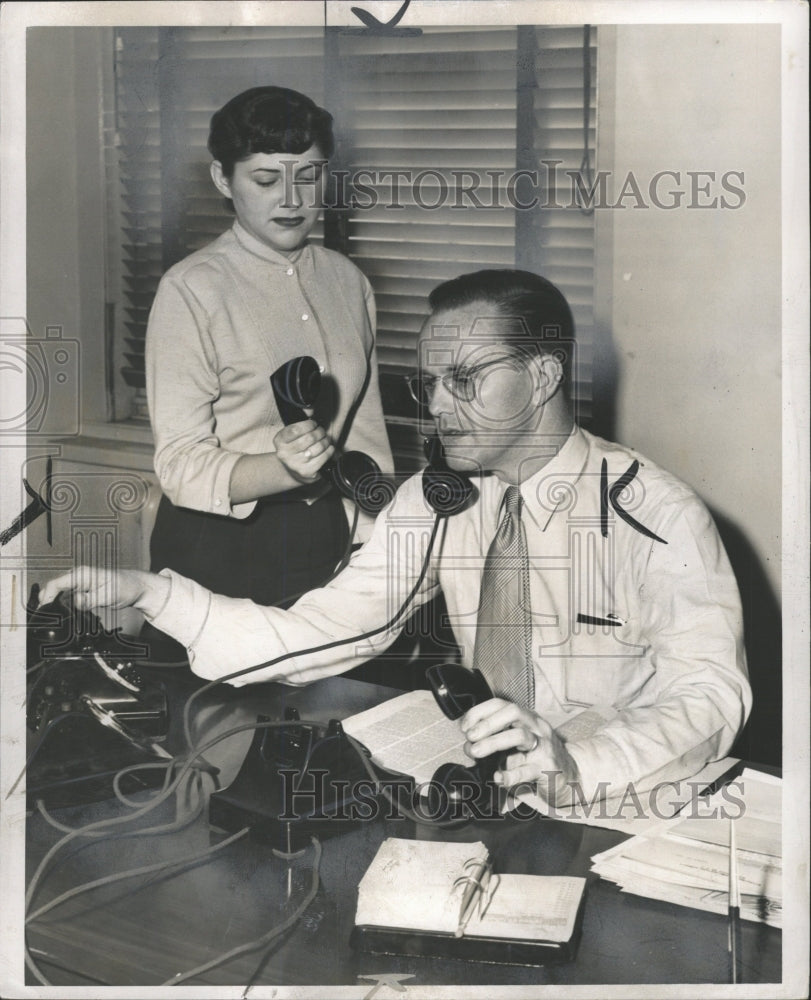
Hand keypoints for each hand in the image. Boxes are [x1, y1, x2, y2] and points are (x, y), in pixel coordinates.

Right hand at [37, 566, 169, 616]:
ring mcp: (80, 584)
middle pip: (54, 589)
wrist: (136, 588)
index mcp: (82, 574)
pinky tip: (65, 615)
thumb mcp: (107, 595)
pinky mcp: (83, 591)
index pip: (56, 584)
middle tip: (48, 619)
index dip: (46, 597)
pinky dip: (64, 606)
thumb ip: (89, 599)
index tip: (44, 611)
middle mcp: (78, 577)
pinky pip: (68, 598)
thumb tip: (74, 602)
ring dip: (55, 605)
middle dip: (48, 602)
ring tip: (56, 619)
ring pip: (60, 594)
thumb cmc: (125, 587)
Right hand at [274, 419, 334, 483]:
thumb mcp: (290, 436)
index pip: (296, 430)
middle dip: (320, 432)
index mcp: (279, 441)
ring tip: (325, 439)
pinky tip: (329, 448)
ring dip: (326, 440)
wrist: (291, 471)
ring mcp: (296, 464)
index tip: (314, 424)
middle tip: (321, 431)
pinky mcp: (307, 472)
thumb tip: (311, 411)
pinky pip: (324, 457)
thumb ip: (299, 424)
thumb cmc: (293, 449)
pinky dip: (329, 450)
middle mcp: (285, 454)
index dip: (309, 425)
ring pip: (318, 447)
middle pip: (310, 438)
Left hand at [459, 698, 580, 806]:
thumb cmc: (538, 760)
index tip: (464, 726)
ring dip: (493, 742)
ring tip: (476, 752)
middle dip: (487, 723)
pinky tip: (497, 778)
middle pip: (512, 713)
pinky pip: (527, 770)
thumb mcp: (516, 747)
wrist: (571, 777)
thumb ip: (495, 743)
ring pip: (519, 735)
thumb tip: (468, 747)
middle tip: (470, 738)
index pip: (502, 704)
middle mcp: (537, 727)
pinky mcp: (548, 769)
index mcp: (527, 719)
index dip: (480, 711)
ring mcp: (544, 747)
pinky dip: (510, 774)